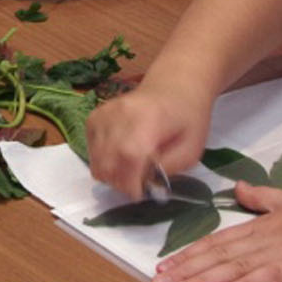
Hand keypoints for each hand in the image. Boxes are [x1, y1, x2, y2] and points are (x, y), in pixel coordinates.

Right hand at [85, 77, 215, 199]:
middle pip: (107, 159)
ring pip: (95, 157)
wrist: (173, 87)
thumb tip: (145, 183)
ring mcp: (104, 113)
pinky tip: (118, 158)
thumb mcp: (191, 149)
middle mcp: (120, 114)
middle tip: (136, 186)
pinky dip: (102, 160)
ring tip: (129, 173)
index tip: (138, 194)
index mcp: (149, 120)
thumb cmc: (187, 119)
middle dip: (120, 182)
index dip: (129, 181)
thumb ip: (168, 168)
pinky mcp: (95, 116)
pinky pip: (90, 147)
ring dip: (110, 174)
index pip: (129, 154)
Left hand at [150, 180, 281, 281]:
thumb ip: (264, 199)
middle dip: (184, 272)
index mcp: (260, 226)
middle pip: (215, 257)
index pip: (215, 242)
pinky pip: (266, 278)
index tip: (163, 266)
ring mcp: (281, 252)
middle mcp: (263, 239)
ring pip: (232, 268)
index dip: (187, 255)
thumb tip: (241, 188)